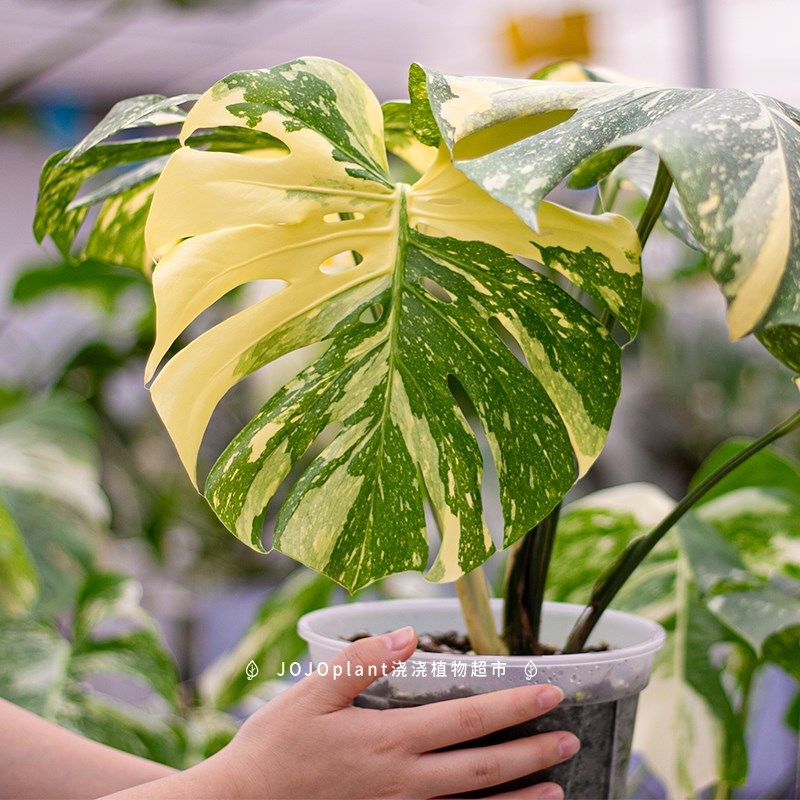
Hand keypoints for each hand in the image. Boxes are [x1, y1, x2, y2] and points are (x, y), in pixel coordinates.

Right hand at [218, 626, 578, 798]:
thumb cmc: (274, 748)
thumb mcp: (310, 694)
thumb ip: (360, 662)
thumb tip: (408, 635)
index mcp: (388, 742)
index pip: (466, 720)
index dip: (512, 706)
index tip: (551, 692)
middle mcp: (403, 785)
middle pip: (482, 770)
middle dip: (530, 754)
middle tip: (569, 740)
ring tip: (557, 793)